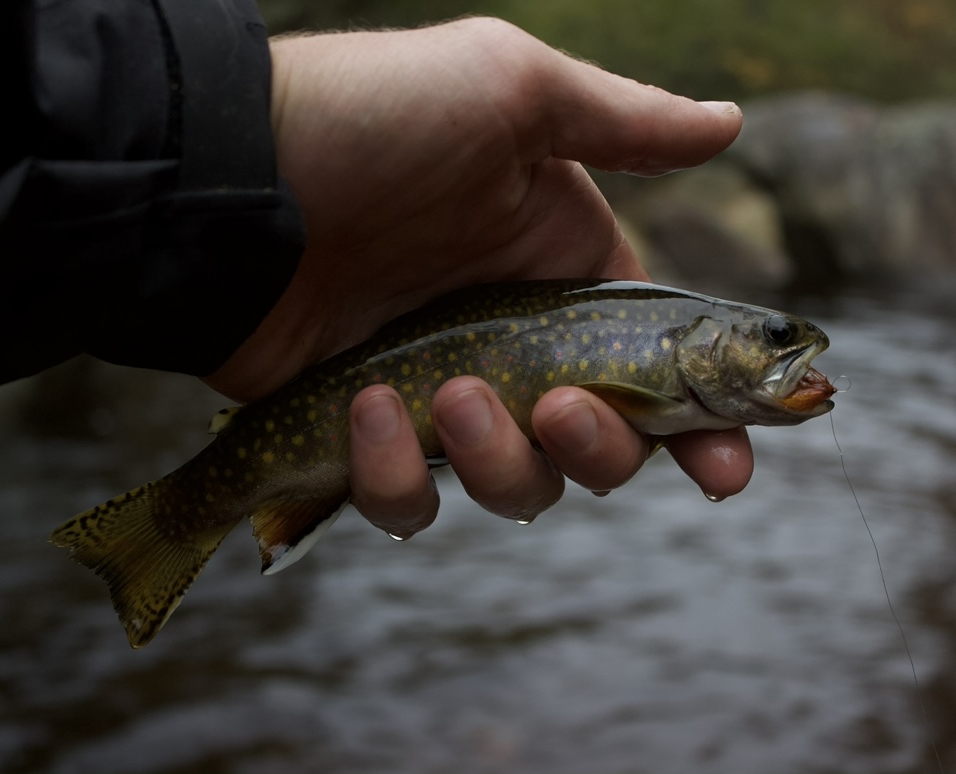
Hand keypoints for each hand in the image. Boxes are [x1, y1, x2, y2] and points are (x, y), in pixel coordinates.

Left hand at [204, 18, 751, 532]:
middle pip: (601, 448)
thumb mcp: (510, 91)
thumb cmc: (374, 120)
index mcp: (562, 275)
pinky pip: (407, 499)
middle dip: (601, 450)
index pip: (655, 369)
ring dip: (499, 462)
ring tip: (446, 393)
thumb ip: (624, 124)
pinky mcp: (365, 437)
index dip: (701, 426)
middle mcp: (514, 345)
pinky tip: (366, 409)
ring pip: (516, 487)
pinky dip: (394, 474)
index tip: (726, 468)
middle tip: (559, 408)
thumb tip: (729, 126)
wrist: (225, 175)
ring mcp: (440, 396)